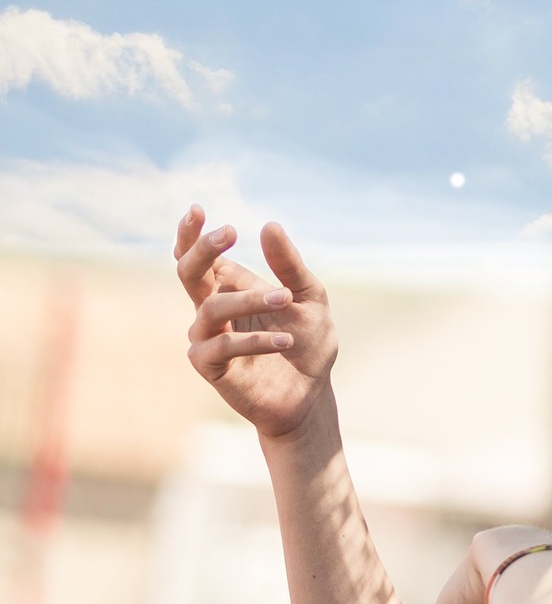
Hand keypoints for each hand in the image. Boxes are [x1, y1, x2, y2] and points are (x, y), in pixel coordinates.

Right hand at [175, 208, 337, 437]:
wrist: (311, 395)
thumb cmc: (308, 344)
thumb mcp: (309, 297)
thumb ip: (289, 266)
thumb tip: (268, 225)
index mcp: (230, 288)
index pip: (199, 257)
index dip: (191, 234)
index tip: (197, 208)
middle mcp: (213, 311)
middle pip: (189, 273)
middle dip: (203, 249)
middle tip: (229, 231)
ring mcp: (208, 339)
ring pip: (211, 308)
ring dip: (250, 300)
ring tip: (286, 300)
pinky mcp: (211, 368)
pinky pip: (221, 347)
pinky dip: (254, 340)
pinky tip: (284, 339)